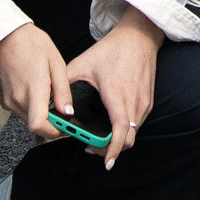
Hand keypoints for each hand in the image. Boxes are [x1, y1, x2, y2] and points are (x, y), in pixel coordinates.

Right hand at [0, 23, 72, 142]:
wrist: (4, 36)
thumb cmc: (30, 43)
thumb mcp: (56, 63)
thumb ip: (63, 91)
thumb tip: (68, 113)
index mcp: (33, 89)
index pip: (39, 125)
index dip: (54, 131)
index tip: (66, 126)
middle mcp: (17, 99)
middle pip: (37, 126)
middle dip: (52, 123)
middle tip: (61, 109)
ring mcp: (9, 101)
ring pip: (29, 120)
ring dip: (41, 115)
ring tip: (48, 94)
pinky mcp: (4, 101)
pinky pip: (21, 112)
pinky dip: (32, 108)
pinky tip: (36, 91)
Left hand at [61, 6, 161, 167]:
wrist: (139, 36)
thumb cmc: (112, 49)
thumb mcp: (84, 62)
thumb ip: (65, 82)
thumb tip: (50, 101)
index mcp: (117, 94)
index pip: (120, 130)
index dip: (113, 149)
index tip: (106, 162)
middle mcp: (134, 101)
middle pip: (128, 140)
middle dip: (111, 150)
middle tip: (93, 150)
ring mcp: (144, 102)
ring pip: (134, 133)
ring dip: (119, 141)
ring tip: (99, 139)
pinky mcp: (148, 101)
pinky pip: (139, 124)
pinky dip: (126, 131)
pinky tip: (112, 125)